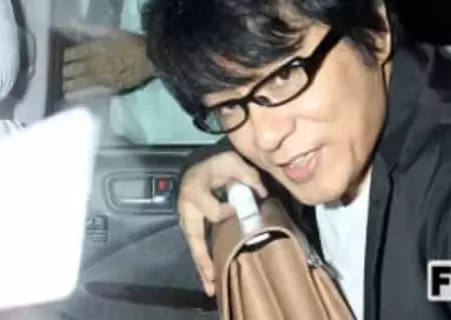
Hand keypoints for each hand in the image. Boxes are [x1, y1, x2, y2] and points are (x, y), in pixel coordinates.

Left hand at [61, 24, 154, 94]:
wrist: (150, 58)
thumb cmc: (132, 42)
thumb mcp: (111, 31)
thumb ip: (90, 29)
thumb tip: (72, 23)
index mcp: (93, 48)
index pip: (71, 53)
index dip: (67, 56)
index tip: (65, 57)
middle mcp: (93, 64)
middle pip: (71, 69)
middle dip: (65, 70)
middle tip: (63, 72)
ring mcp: (100, 78)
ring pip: (77, 82)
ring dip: (68, 83)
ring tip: (64, 85)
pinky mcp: (108, 88)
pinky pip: (89, 92)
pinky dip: (78, 94)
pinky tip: (69, 96)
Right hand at [178, 151, 267, 295]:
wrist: (198, 167)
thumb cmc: (216, 164)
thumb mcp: (232, 162)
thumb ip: (248, 175)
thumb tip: (263, 194)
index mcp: (195, 192)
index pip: (211, 211)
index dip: (224, 213)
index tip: (236, 210)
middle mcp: (187, 210)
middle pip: (195, 237)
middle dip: (204, 258)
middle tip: (213, 278)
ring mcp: (187, 220)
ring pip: (194, 247)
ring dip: (203, 267)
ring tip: (211, 288)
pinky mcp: (191, 227)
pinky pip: (196, 247)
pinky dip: (203, 263)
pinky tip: (210, 280)